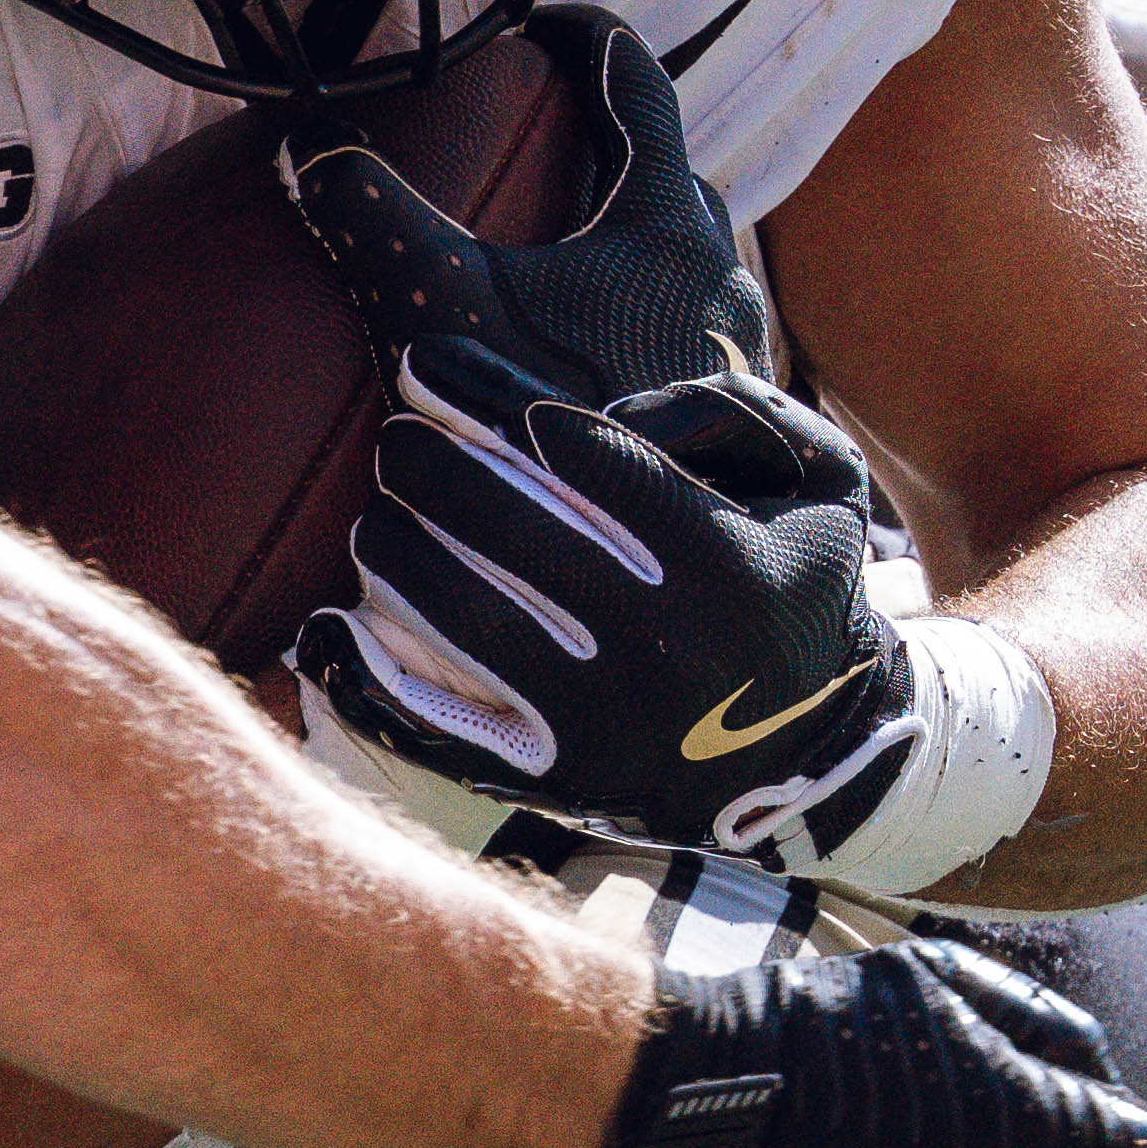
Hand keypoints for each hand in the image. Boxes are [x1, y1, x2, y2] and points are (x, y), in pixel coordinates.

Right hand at [281, 6, 767, 406]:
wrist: (643, 574)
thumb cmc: (551, 427)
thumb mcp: (441, 312)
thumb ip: (373, 220)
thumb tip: (307, 138)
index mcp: (664, 222)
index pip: (639, 82)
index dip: (587, 37)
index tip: (542, 23)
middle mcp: (718, 272)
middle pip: (667, 166)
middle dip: (608, 136)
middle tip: (544, 123)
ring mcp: (733, 347)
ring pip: (685, 252)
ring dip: (628, 228)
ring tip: (562, 237)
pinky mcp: (727, 412)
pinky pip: (687, 322)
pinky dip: (638, 305)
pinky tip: (591, 350)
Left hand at [292, 335, 922, 867]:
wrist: (815, 758)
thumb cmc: (795, 588)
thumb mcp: (821, 481)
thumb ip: (740, 411)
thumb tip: (623, 410)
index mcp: (724, 562)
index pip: (574, 451)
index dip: (483, 395)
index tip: (424, 363)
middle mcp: (661, 646)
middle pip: (501, 526)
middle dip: (425, 467)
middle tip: (392, 440)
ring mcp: (603, 725)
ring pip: (457, 616)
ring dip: (395, 552)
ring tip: (377, 520)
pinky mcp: (557, 785)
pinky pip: (436, 731)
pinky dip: (365, 680)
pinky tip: (324, 630)